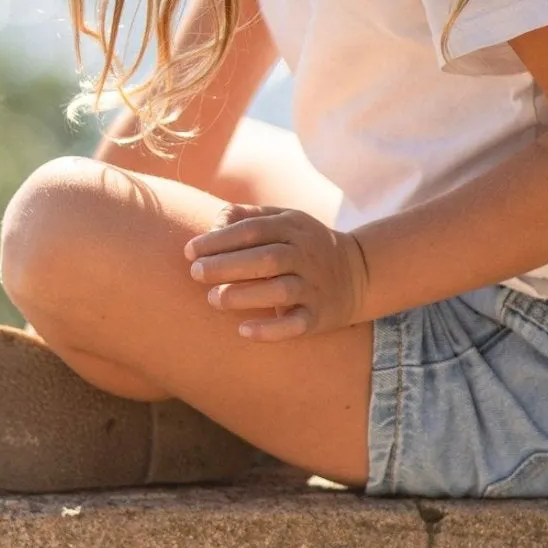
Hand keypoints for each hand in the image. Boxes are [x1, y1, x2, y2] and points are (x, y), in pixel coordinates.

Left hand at [183, 202, 369, 341]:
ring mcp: (314, 286)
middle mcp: (305, 254)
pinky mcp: (319, 316)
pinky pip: (296, 324)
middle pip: (265, 258)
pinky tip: (243, 330)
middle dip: (227, 265)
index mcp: (292, 226)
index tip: (189, 251)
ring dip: (245, 295)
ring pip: (280, 290)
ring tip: (213, 299)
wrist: (358, 273)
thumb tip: (211, 225)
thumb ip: (246, 216)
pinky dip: (270, 329)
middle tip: (195, 273)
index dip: (218, 240)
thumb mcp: (283, 219)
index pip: (252, 230)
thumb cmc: (303, 245)